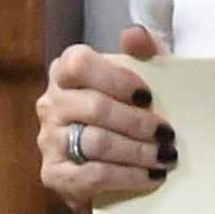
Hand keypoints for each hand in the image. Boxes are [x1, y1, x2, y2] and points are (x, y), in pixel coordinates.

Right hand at [37, 26, 174, 213]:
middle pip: (95, 108)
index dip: (116, 78)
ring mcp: (48, 142)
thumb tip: (135, 35)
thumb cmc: (126, 114)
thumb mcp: (140, 79)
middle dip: (138, 122)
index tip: (147, 95)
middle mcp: (51, 105)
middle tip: (166, 134)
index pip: (79, 64)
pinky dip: (128, 177)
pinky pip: (92, 176)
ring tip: (165, 157)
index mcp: (65, 75)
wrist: (108, 170)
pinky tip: (150, 178)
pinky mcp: (53, 175)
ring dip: (138, 151)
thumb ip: (142, 53)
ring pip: (96, 143)